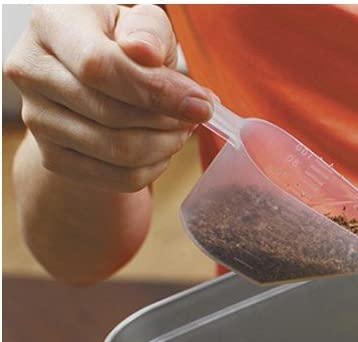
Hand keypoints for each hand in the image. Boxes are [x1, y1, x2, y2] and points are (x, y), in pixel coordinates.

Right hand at [3, 5, 211, 192]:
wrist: (90, 78)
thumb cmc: (121, 43)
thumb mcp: (139, 23)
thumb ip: (148, 31)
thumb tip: (146, 53)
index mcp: (51, 25)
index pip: (100, 67)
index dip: (156, 90)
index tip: (201, 105)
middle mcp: (31, 71)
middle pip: (110, 114)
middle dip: (167, 121)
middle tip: (197, 115)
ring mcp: (37, 118)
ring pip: (117, 151)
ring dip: (165, 145)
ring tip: (182, 128)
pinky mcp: (52, 156)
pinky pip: (117, 177)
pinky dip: (153, 167)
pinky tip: (163, 147)